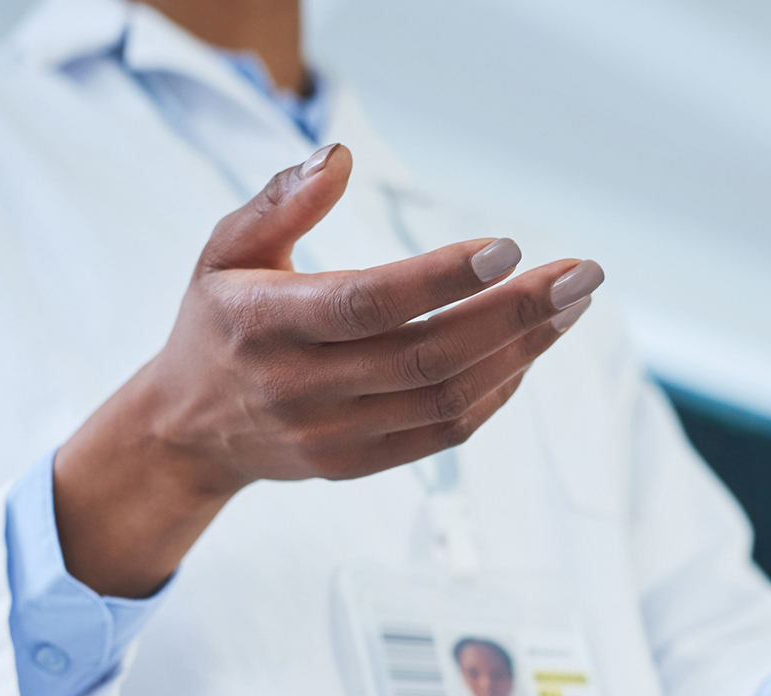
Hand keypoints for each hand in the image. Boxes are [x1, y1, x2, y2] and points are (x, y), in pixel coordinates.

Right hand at [52, 142, 602, 596]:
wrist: (188, 431)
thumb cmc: (218, 322)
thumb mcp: (223, 250)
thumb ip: (279, 202)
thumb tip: (339, 157)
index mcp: (264, 323)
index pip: (367, 304)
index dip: (441, 278)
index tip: (508, 246)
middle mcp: (300, 386)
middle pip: (426, 356)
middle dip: (515, 315)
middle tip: (581, 276)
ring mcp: (332, 434)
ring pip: (445, 399)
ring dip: (520, 353)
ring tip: (570, 308)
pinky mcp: (356, 463)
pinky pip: (442, 434)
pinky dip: (495, 392)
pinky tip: (528, 351)